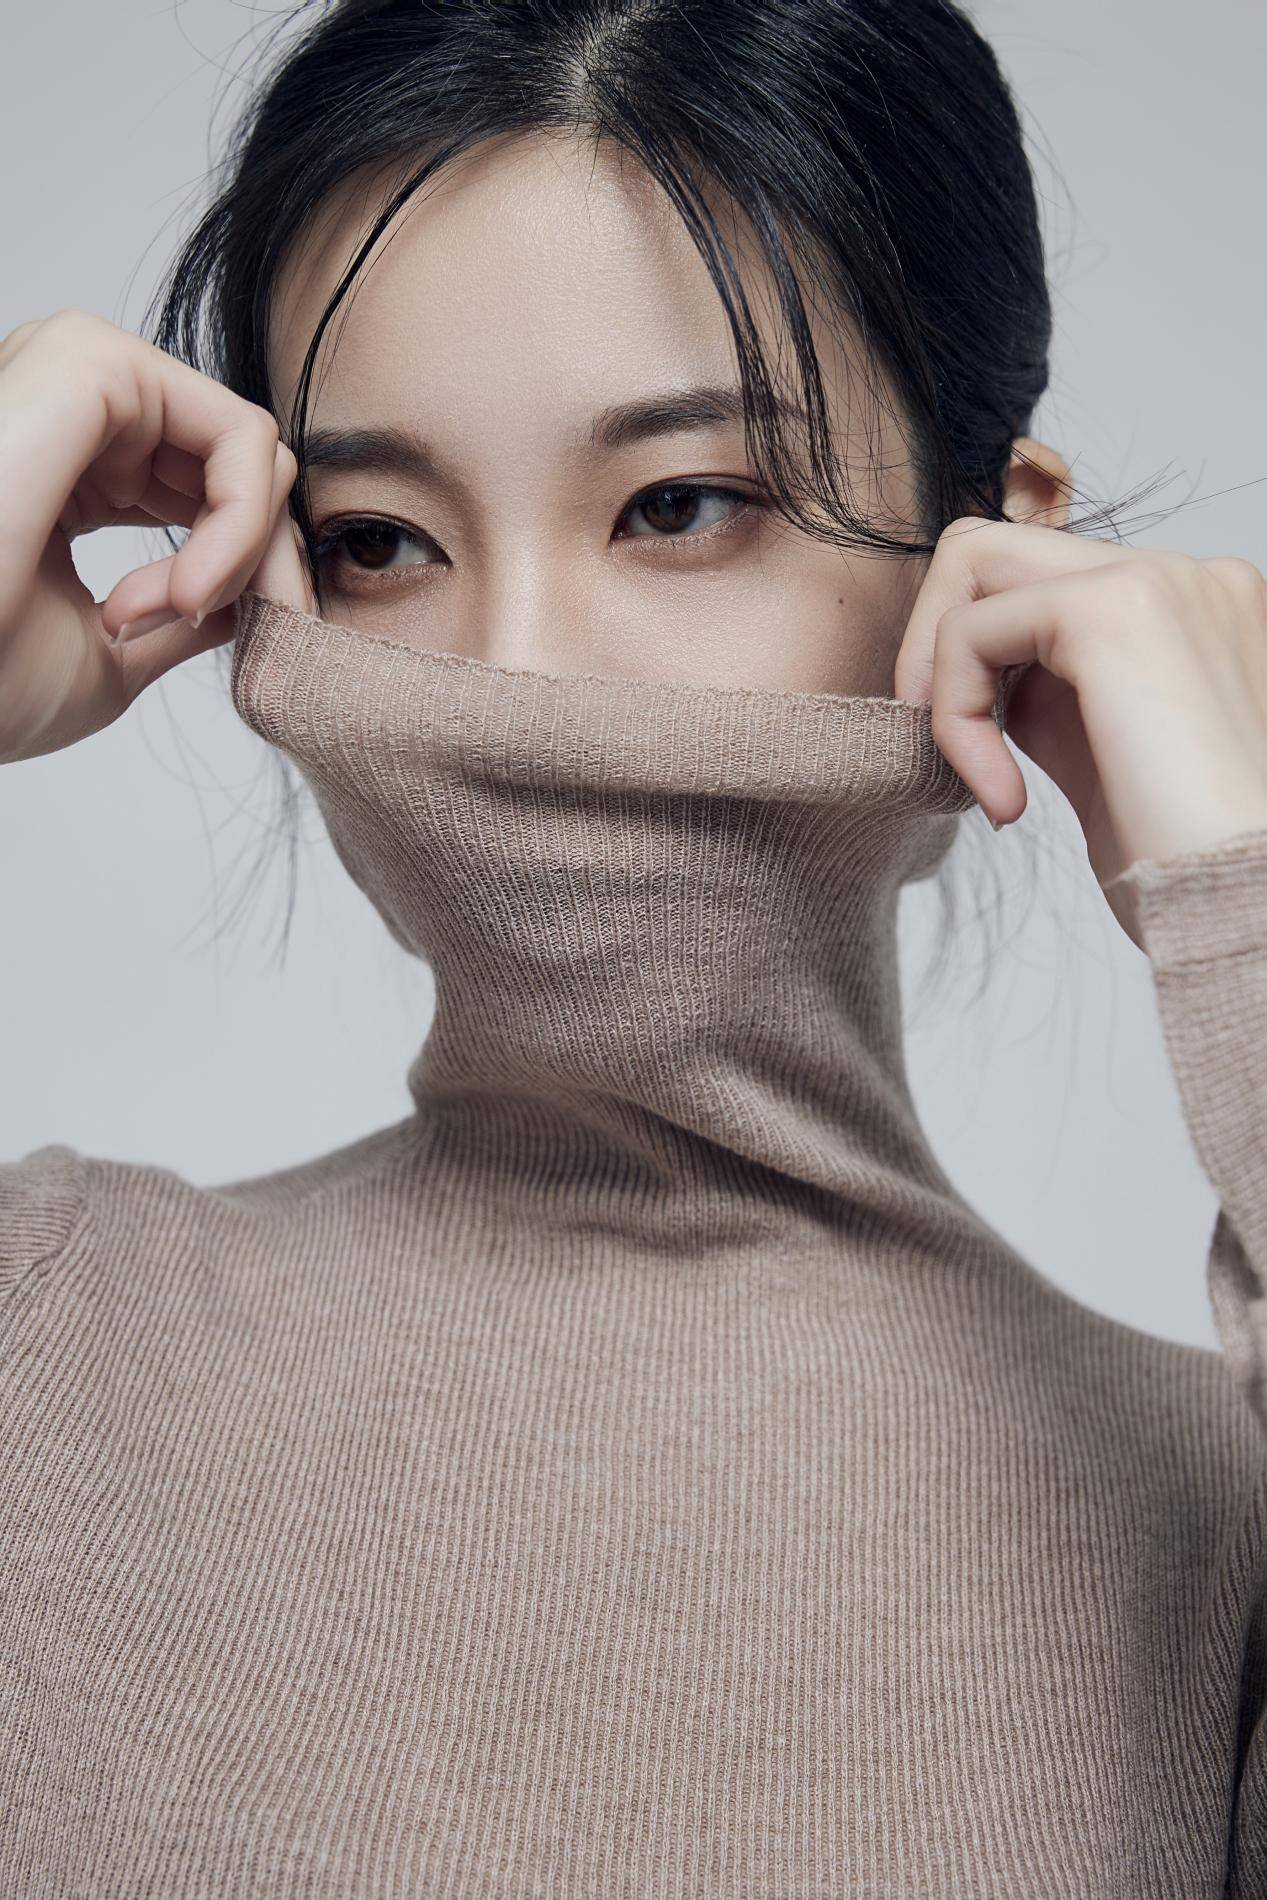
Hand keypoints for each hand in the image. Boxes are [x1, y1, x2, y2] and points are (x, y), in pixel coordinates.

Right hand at [0, 308, 315, 763]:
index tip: (228, 639)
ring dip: (247, 549)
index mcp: (75, 466)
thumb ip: (187, 611)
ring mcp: (81, 376)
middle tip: (224, 627)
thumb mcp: (114, 653)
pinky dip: (243, 522)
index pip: (211, 491)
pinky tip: (192, 587)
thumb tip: (248, 599)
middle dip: (265, 560)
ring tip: (175, 611)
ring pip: (250, 448)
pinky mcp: (91, 361)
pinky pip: (238, 432)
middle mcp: (78, 410)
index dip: (252, 571)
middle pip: (243, 464)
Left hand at [892, 517, 1266, 950]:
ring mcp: (1157, 579)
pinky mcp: (1114, 609)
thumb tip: (990, 684)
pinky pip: (968, 630)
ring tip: (980, 783)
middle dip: (938, 644)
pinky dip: (955, 715)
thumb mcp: (1110, 763)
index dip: (979, 658)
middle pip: (998, 546)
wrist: (1245, 905)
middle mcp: (1186, 575)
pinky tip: (1002, 799)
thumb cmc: (1188, 864)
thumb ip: (1057, 701)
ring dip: (940, 678)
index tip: (979, 759)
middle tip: (943, 748)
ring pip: (973, 565)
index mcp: (1192, 608)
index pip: (1041, 580)